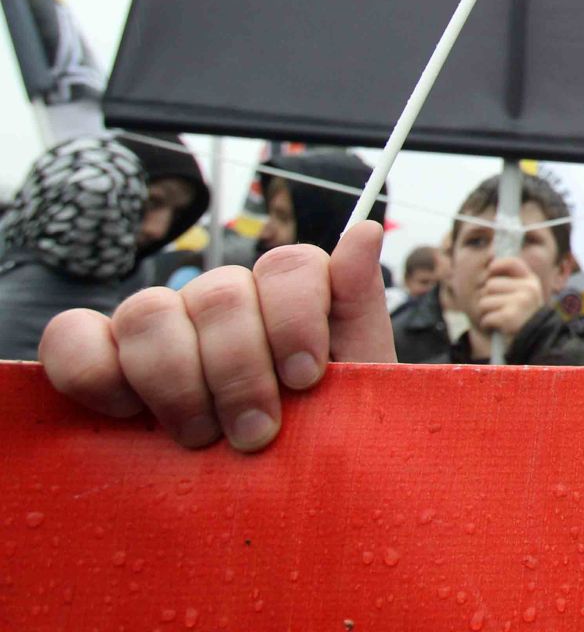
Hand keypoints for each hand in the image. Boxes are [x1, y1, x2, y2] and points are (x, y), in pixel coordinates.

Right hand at [37, 220, 394, 451]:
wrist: (271, 500)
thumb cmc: (316, 439)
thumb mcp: (358, 383)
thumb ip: (357, 306)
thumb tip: (365, 231)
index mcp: (288, 296)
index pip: (288, 265)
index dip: (296, 318)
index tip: (306, 378)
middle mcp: (223, 300)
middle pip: (220, 295)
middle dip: (239, 371)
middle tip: (256, 434)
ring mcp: (160, 326)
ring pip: (149, 311)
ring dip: (175, 382)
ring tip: (199, 436)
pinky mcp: (101, 359)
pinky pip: (71, 337)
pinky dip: (93, 372)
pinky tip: (128, 412)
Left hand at [473, 257, 545, 340]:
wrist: (534, 341)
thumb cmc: (523, 316)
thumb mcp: (524, 294)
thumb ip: (510, 279)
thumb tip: (490, 259)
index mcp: (531, 281)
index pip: (512, 263)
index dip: (497, 265)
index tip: (491, 272)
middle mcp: (528, 289)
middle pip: (490, 285)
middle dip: (488, 298)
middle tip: (500, 309)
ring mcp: (520, 303)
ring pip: (484, 302)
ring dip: (486, 313)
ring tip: (499, 318)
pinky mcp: (509, 317)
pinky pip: (485, 317)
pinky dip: (487, 324)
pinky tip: (498, 327)